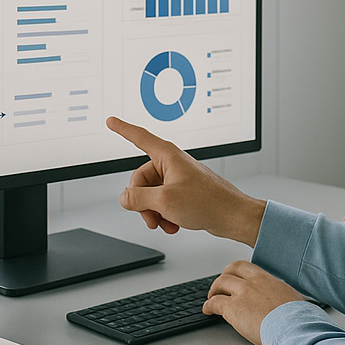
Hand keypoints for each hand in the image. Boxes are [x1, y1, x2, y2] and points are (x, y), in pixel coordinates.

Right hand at [105, 117, 266, 245]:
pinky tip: (173, 224)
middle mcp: (172, 164)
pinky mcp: (183, 191)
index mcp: (168, 156)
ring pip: (150, 194)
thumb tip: (124, 197)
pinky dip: (164, 214)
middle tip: (151, 218)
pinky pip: (162, 201)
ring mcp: (178, 178)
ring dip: (154, 212)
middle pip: (140, 179)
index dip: (123, 129)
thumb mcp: (165, 201)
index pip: (140, 137)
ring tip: (165, 223)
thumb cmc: (208, 202)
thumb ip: (138, 198)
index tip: (111, 120)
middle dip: (142, 202)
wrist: (232, 216)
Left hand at [204, 260, 304, 344]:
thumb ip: (287, 300)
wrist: (294, 328)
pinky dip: (208, 306)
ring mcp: (242, 293)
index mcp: (269, 280)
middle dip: (223, 277)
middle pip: (231, 270)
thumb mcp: (296, 302)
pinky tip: (207, 310)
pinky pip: (214, 302)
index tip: (236, 278)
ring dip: (214, 291)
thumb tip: (294, 306)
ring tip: (211, 298)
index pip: (248, 268)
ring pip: (220, 283)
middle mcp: (254, 282)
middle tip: (220, 286)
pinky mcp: (233, 308)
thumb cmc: (299, 320)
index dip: (238, 273)